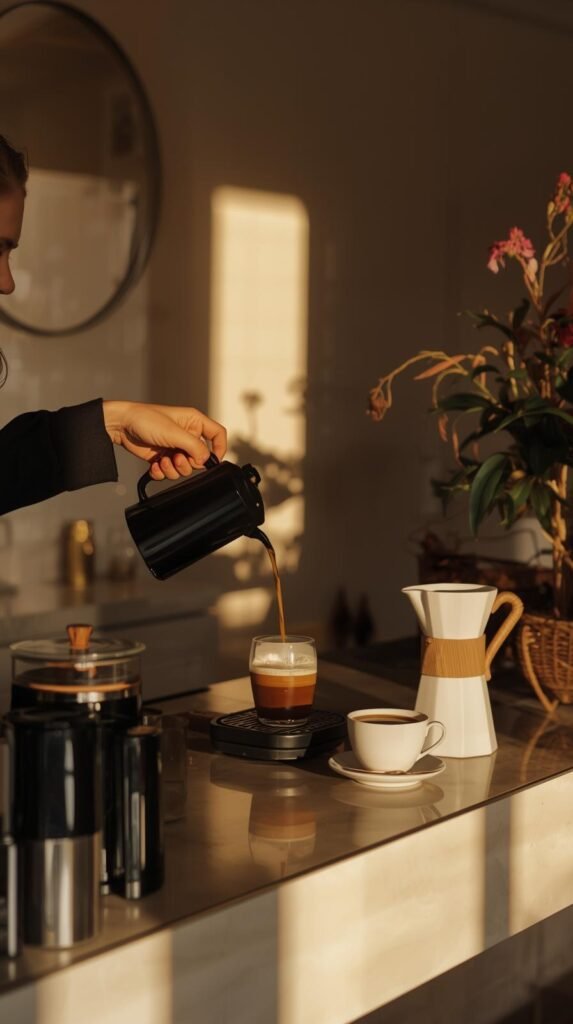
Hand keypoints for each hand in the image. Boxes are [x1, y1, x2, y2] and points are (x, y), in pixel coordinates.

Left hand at [103, 401, 226, 479]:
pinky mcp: (163, 457)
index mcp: (194, 422)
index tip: (213, 460)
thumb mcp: (174, 432)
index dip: (220, 448)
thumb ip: (195, 447)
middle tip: (176, 458)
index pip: (218, 434)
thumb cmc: (145, 419)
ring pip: (185, 468)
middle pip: (200, 458)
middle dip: (187, 463)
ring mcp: (175, 447)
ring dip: (173, 469)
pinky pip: (170, 472)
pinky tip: (155, 465)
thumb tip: (206, 460)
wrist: (121, 426)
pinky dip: (162, 472)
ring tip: (163, 461)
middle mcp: (187, 435)